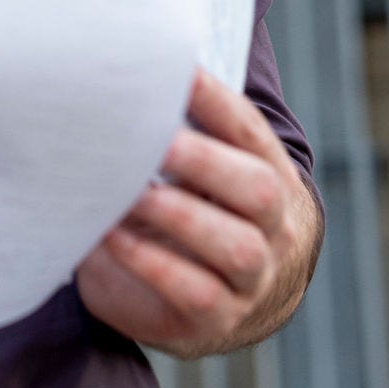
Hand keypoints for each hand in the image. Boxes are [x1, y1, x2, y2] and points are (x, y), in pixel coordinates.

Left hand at [75, 69, 320, 358]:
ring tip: (127, 192)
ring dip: (176, 214)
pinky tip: (112, 236)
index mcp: (270, 173)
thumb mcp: (198, 170)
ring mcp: (255, 276)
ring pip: (236, 245)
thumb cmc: (196, 211)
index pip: (248, 129)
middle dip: (203, 160)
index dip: (213, 98)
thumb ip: (176, 127)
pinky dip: (151, 261)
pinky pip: (196, 291)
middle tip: (152, 139)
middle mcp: (276, 226)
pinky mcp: (220, 318)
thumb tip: (120, 69)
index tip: (173, 70)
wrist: (224, 303)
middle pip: (258, 189)